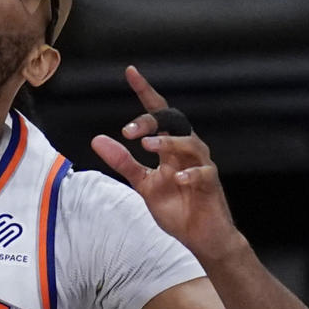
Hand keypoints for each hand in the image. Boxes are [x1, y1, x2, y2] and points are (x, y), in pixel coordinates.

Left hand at [90, 65, 241, 262]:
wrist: (201, 237)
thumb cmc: (176, 206)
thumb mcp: (143, 184)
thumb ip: (123, 162)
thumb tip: (97, 140)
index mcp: (169, 146)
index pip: (158, 113)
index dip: (145, 91)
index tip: (131, 72)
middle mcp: (186, 149)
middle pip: (173, 121)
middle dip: (151, 119)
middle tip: (129, 130)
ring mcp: (201, 165)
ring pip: (190, 142)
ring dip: (168, 142)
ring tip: (147, 146)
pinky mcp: (211, 184)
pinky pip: (204, 172)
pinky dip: (191, 173)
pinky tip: (178, 177)